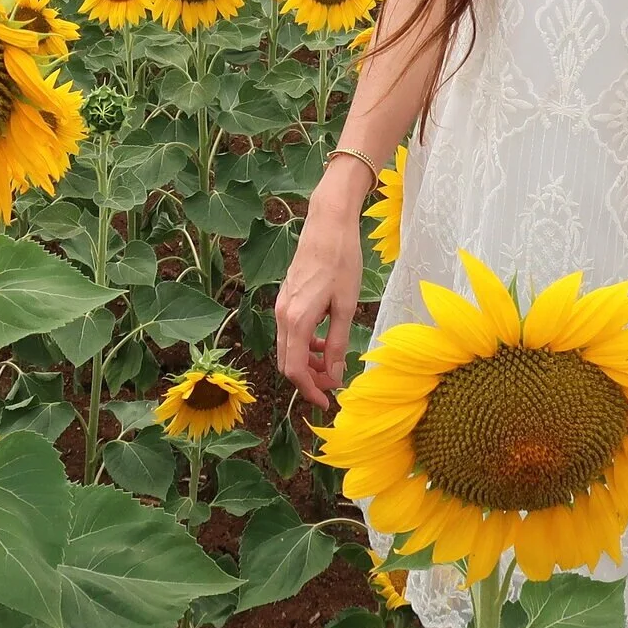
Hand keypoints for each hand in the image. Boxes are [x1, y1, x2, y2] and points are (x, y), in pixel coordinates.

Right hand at [275, 170, 368, 407]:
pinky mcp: (285, 298)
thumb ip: (337, 344)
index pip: (294, 370)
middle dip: (309, 379)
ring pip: (288, 348)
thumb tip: (335, 377)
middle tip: (335, 385)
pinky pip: (290, 333)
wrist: (327, 225)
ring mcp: (281, 306)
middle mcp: (282, 315)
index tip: (328, 402)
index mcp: (296, 320)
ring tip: (334, 364)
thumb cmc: (342, 262)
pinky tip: (324, 341)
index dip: (310, 390)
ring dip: (308, 363)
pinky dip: (305, 345)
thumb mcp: (346, 306)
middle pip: (287, 362)